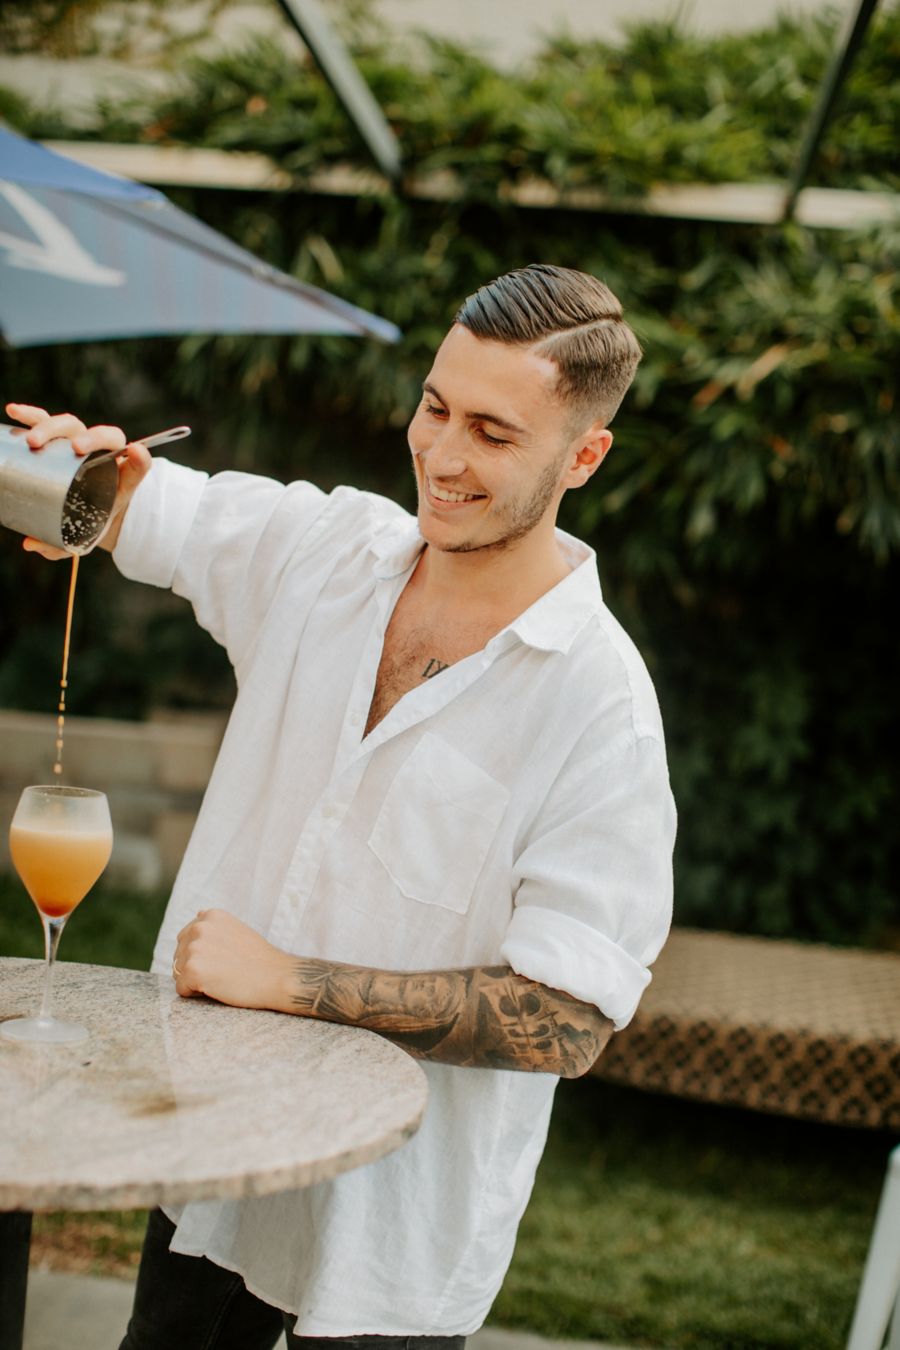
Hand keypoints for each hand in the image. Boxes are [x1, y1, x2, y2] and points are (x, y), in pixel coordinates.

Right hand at [5, 402, 152, 558]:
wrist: (86, 508)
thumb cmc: (89, 519)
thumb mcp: (83, 535)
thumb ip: (61, 546)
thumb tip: (30, 544)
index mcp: (119, 469)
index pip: (135, 460)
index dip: (136, 455)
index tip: (133, 450)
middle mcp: (98, 450)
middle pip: (97, 434)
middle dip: (88, 437)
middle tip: (74, 448)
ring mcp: (75, 441)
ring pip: (68, 425)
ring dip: (51, 427)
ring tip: (33, 441)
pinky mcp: (54, 439)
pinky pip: (43, 420)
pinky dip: (30, 414)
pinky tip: (13, 411)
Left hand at [172, 909, 295, 1011]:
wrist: (276, 977)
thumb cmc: (259, 959)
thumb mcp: (236, 929)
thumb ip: (215, 926)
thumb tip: (198, 913)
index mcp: (210, 916)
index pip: (186, 938)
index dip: (202, 955)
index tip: (223, 960)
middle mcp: (199, 927)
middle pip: (179, 955)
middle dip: (195, 966)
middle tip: (223, 971)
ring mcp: (194, 948)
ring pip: (178, 972)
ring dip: (195, 980)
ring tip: (221, 978)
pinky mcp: (192, 969)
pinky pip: (181, 989)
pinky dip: (194, 994)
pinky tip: (216, 988)